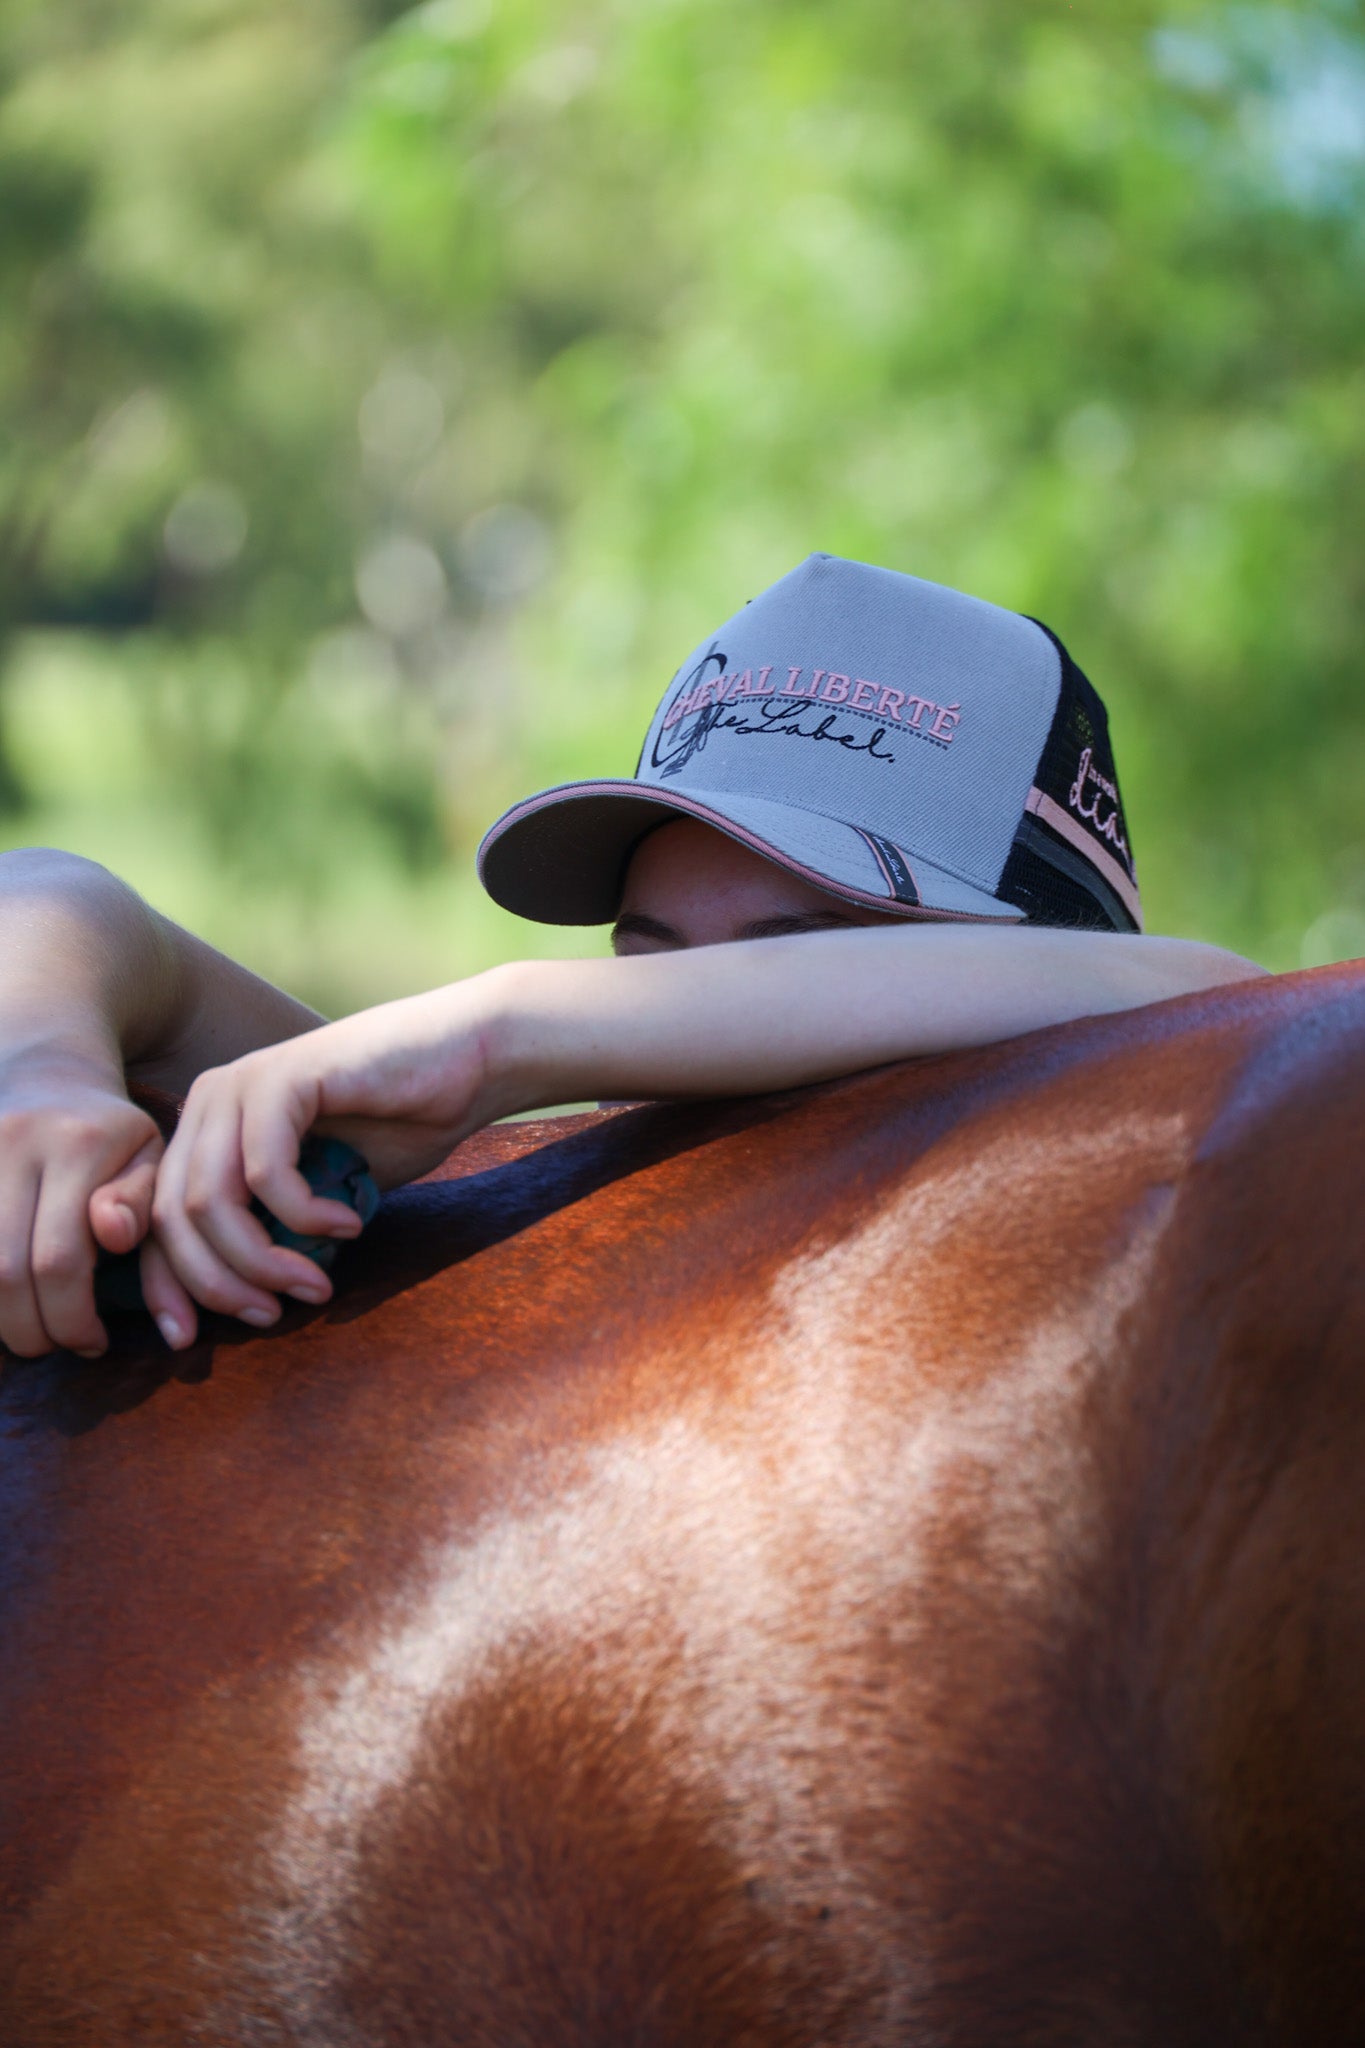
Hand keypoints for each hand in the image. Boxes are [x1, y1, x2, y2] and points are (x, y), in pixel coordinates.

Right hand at [0, 1047, 195, 1357]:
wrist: (47, 1070)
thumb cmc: (110, 1131)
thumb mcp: (147, 1155)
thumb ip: (140, 1200)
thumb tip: (112, 1236)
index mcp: (77, 1144)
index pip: (59, 1259)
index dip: (72, 1317)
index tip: (93, 1342)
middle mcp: (13, 1142)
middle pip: (5, 1271)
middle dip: (31, 1328)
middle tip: (56, 1346)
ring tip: (27, 1333)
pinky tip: (5, 1304)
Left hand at [150, 983, 496, 1339]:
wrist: (469, 1057)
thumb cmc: (402, 1124)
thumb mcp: (322, 1196)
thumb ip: (273, 1231)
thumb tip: (235, 1302)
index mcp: (208, 1128)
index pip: (156, 1219)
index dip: (163, 1286)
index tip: (188, 1340)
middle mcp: (209, 1101)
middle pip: (173, 1216)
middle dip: (216, 1283)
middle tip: (271, 1314)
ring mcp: (241, 1084)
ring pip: (212, 1202)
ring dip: (261, 1260)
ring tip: (313, 1284)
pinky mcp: (282, 1076)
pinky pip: (265, 1173)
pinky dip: (304, 1216)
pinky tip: (346, 1225)